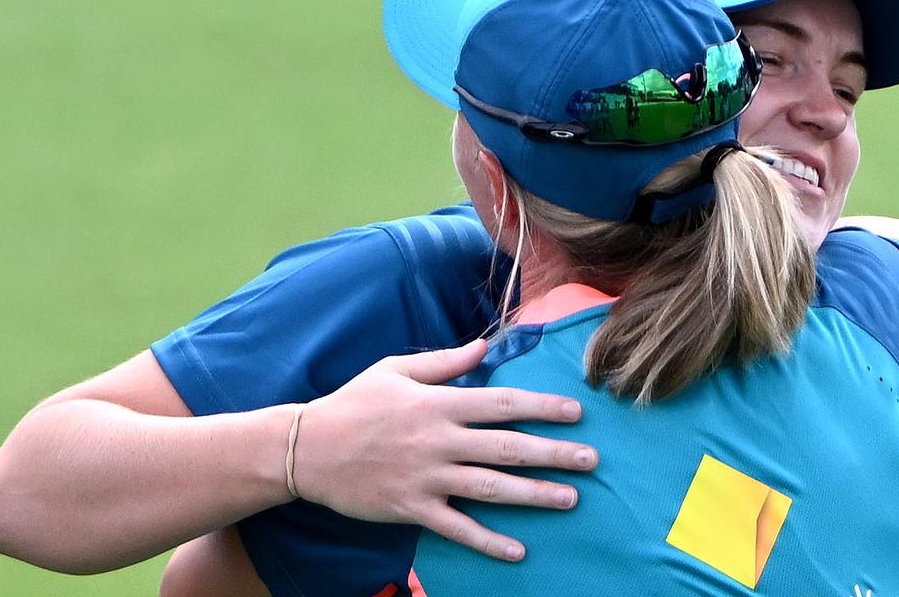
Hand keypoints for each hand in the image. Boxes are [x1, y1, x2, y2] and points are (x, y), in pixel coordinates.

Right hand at [291, 339, 596, 560]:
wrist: (306, 449)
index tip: (576, 413)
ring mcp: (426, 478)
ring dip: (533, 495)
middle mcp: (438, 441)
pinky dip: (487, 540)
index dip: (542, 408)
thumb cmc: (352, 404)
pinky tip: (518, 549)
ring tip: (570, 499)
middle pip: (507, 448)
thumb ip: (444, 362)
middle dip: (554, 454)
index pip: (502, 404)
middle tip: (591, 460)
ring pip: (490, 488)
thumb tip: (484, 348)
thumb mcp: (394, 370)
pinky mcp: (411, 508)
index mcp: (438, 404)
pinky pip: (456, 528)